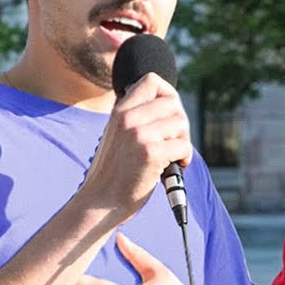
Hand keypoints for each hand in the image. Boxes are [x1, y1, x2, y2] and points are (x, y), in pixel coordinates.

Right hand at [84, 72, 191, 216]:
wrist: (99, 203)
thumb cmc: (114, 174)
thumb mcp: (117, 135)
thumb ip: (136, 118)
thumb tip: (170, 105)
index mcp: (119, 111)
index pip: (152, 80)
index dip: (169, 94)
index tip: (170, 114)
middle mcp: (127, 117)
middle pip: (173, 102)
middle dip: (180, 122)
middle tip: (174, 142)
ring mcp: (138, 134)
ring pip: (181, 123)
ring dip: (183, 141)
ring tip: (172, 156)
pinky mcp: (150, 153)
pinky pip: (183, 146)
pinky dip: (185, 157)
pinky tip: (174, 167)